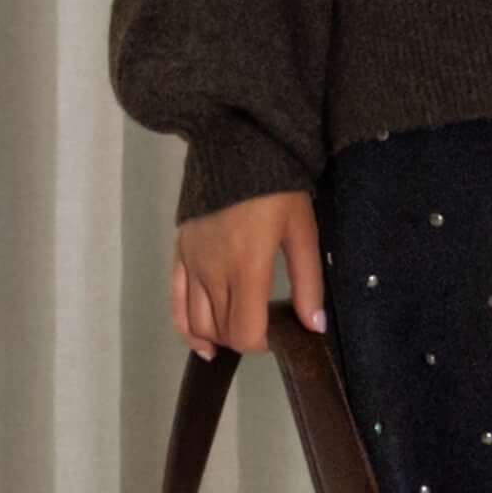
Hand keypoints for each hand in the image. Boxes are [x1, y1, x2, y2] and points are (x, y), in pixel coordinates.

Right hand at [172, 188, 325, 357]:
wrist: (235, 148)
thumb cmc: (276, 189)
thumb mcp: (303, 232)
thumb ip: (308, 283)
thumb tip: (315, 326)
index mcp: (246, 268)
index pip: (245, 332)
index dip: (262, 344)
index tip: (278, 333)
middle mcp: (213, 272)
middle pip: (222, 331)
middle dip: (244, 338)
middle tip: (265, 325)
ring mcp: (192, 264)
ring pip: (197, 323)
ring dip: (219, 337)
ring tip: (239, 334)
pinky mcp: (179, 255)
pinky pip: (176, 304)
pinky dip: (187, 329)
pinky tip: (202, 344)